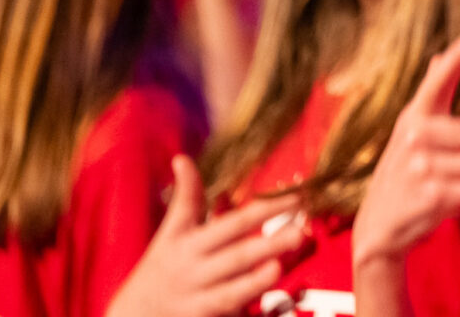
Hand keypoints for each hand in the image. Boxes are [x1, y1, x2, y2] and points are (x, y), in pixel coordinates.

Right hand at [104, 157, 305, 316]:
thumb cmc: (160, 268)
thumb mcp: (169, 233)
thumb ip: (185, 199)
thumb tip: (182, 159)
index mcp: (184, 240)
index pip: (229, 222)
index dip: (258, 208)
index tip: (292, 196)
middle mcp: (191, 267)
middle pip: (232, 254)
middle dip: (265, 241)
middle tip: (299, 227)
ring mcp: (196, 297)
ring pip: (230, 289)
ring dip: (256, 279)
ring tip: (280, 263)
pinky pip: (227, 311)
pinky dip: (248, 307)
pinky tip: (270, 300)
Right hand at [352, 35, 459, 266]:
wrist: (379, 222)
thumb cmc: (403, 168)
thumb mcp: (410, 129)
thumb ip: (430, 94)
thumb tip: (439, 55)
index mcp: (414, 116)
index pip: (434, 85)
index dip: (451, 63)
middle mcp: (418, 138)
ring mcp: (426, 169)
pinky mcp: (436, 197)